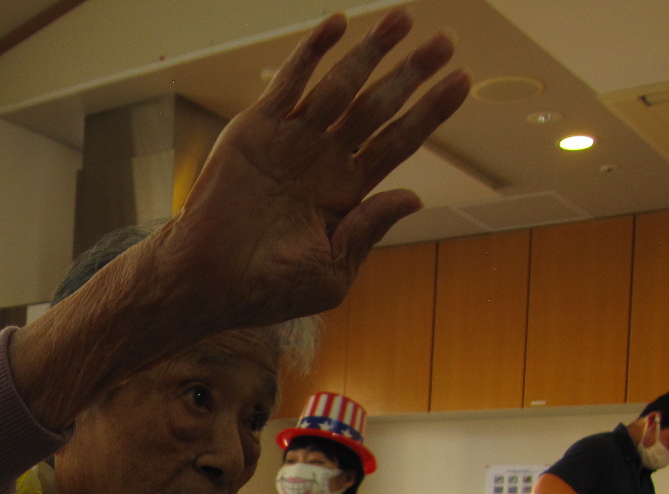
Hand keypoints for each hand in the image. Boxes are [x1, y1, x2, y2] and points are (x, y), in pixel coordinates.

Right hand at [147, 10, 469, 332]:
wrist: (205, 283)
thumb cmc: (265, 290)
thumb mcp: (332, 273)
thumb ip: (369, 231)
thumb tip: (413, 196)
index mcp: (345, 193)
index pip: (397, 141)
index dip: (430, 111)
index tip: (462, 81)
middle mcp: (322, 160)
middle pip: (378, 107)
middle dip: (410, 73)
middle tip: (445, 41)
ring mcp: (290, 141)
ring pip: (341, 86)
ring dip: (371, 51)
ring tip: (403, 18)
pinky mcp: (256, 130)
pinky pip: (290, 83)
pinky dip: (312, 53)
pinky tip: (337, 25)